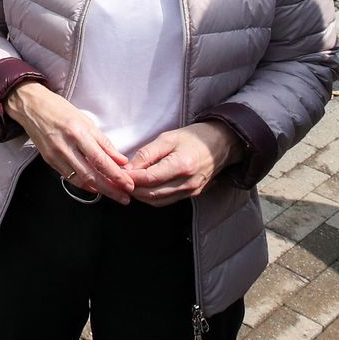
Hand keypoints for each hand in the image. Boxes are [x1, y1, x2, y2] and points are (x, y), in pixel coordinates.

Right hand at [4, 83, 134, 202]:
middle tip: (124, 197)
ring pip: (79, 179)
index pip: (100, 160)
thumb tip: (120, 160)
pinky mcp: (48, 160)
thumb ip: (104, 143)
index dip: (116, 175)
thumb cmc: (59, 109)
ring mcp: (55, 155)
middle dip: (110, 189)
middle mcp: (65, 146)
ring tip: (113, 194)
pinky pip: (68, 177)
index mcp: (77, 133)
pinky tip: (94, 187)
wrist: (31, 107)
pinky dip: (83, 184)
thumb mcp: (86, 121)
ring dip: (98, 190)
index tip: (128, 184)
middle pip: (91, 175)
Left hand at [126, 123, 243, 205]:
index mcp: (181, 166)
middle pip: (151, 194)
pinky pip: (167, 201)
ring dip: (140, 195)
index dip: (130, 178)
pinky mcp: (192, 195)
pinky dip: (152, 197)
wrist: (222, 144)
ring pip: (158, 201)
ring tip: (127, 184)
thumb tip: (128, 168)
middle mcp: (187, 183)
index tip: (116, 173)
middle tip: (117, 180)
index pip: (148, 179)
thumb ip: (147, 154)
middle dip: (131, 189)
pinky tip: (143, 187)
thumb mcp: (167, 138)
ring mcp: (191, 191)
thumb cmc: (193, 138)